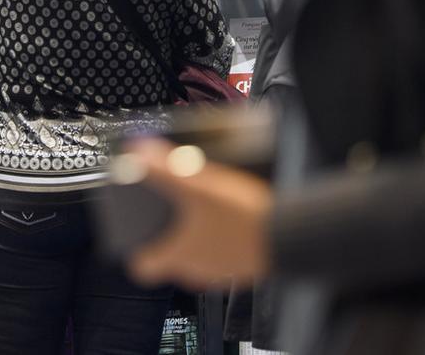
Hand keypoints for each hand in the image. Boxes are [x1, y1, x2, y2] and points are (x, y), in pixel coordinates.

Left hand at [123, 138, 274, 289]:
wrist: (288, 234)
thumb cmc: (243, 218)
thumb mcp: (197, 185)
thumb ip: (164, 168)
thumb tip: (139, 152)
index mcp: (176, 255)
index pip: (142, 268)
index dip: (136, 250)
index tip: (137, 235)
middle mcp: (194, 269)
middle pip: (169, 258)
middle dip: (167, 234)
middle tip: (172, 211)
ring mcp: (219, 271)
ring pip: (196, 257)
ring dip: (194, 236)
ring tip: (202, 210)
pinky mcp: (241, 267)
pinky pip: (221, 255)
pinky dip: (218, 239)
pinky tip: (228, 217)